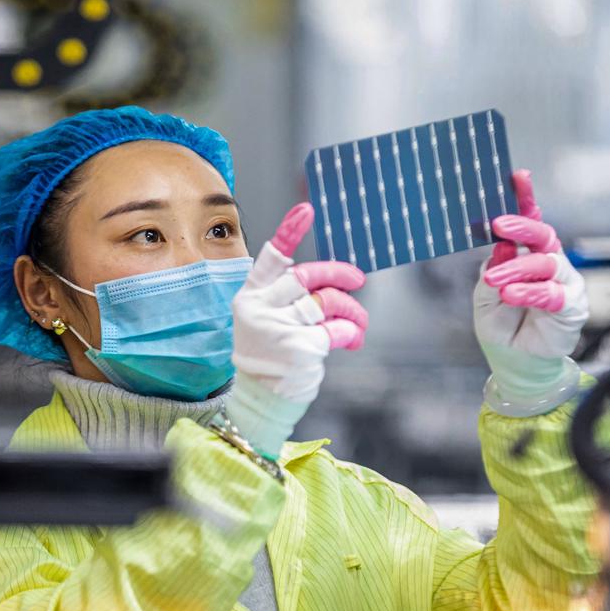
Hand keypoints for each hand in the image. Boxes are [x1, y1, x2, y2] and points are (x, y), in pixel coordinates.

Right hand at [227, 203, 367, 457]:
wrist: (262, 401)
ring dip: (352, 312)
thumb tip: (335, 287)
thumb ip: (294, 301)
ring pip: (327, 303)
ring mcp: (278, 327)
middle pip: (307, 277)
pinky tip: (351, 341)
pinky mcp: (299, 347)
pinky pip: (337, 330)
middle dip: (338, 275)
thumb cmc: (271, 358)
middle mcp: (261, 309)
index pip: (271, 258)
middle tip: (357, 280)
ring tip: (359, 325)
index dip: (290, 232)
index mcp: (250, 297)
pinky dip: (350, 334)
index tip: (307, 209)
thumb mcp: (272, 323)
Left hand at [473, 170, 587, 415]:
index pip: (529, 221)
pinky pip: (552, 293)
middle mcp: (550, 263)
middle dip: (522, 226)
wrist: (513, 362)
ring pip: (545, 264)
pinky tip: (511, 295)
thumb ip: (493, 269)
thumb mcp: (485, 296)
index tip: (517, 176)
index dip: (525, 199)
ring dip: (516, 269)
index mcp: (528, 255)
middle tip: (500, 226)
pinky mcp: (571, 306)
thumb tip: (501, 246)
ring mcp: (563, 283)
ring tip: (494, 282)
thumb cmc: (501, 326)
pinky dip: (529, 292)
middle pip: (544, 234)